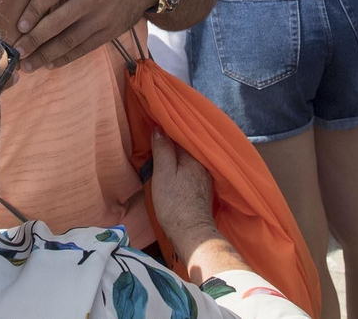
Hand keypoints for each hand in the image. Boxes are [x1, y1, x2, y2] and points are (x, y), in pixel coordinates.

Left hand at [14, 0, 156, 67]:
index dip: (34, 11)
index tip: (19, 25)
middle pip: (57, 22)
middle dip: (35, 39)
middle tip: (17, 50)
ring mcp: (100, 18)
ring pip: (70, 40)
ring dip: (47, 54)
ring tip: (28, 65)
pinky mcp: (109, 31)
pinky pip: (85, 48)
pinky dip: (67, 58)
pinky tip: (51, 64)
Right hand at [148, 130, 218, 259]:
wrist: (191, 233)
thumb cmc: (174, 203)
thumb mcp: (163, 174)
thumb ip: (162, 150)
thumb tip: (159, 129)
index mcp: (194, 157)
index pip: (180, 136)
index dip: (166, 130)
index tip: (153, 125)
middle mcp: (202, 164)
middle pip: (185, 147)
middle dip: (172, 142)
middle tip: (156, 137)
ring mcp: (204, 177)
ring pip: (188, 159)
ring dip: (177, 154)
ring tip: (162, 151)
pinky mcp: (203, 189)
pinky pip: (191, 169)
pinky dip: (182, 166)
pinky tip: (174, 169)